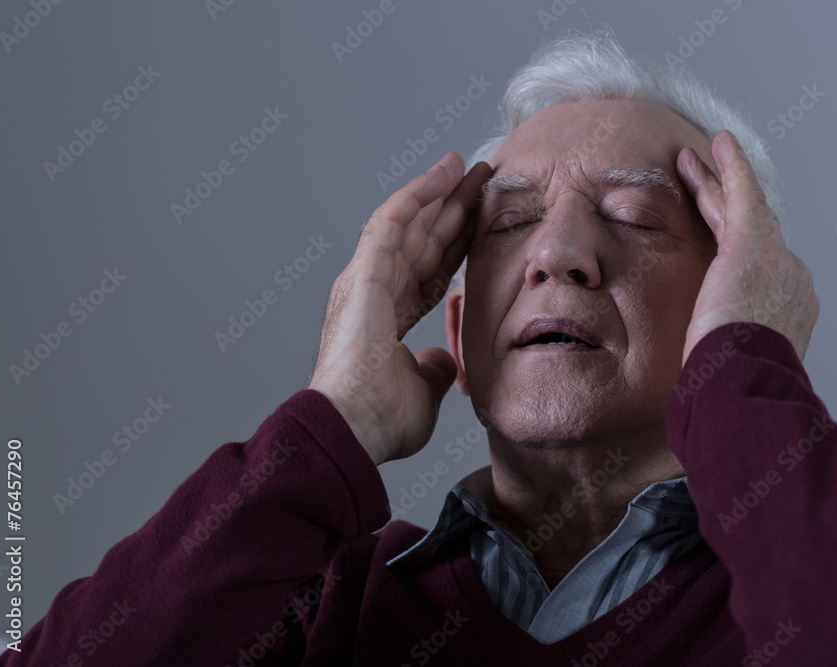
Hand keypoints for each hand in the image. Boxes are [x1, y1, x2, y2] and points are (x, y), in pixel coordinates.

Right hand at [308, 153, 491, 464]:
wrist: (354, 428)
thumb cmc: (381, 420)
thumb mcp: (424, 389)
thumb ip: (434, 369)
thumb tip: (444, 361)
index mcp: (386, 316)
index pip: (429, 270)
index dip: (456, 245)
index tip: (482, 222)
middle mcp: (373, 291)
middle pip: (421, 240)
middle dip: (453, 210)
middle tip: (481, 180)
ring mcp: (364, 279)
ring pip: (408, 223)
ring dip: (439, 192)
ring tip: (466, 165)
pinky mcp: (363, 273)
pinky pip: (393, 221)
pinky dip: (419, 194)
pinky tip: (443, 173)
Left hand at [676, 130, 818, 365]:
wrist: (744, 386)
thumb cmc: (732, 390)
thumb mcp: (732, 370)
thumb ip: (726, 352)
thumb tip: (706, 367)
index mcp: (789, 309)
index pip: (764, 269)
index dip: (739, 252)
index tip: (721, 250)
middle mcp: (792, 279)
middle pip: (756, 231)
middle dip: (726, 207)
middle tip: (703, 185)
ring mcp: (778, 259)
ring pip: (742, 209)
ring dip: (717, 181)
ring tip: (691, 159)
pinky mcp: (752, 244)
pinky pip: (741, 194)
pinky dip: (731, 167)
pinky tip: (719, 143)